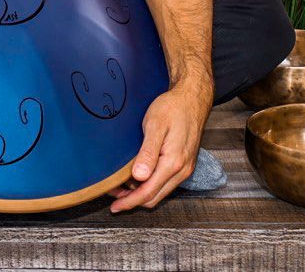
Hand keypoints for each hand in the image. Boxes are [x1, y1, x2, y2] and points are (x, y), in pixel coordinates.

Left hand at [109, 81, 211, 212]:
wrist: (192, 99)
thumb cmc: (172, 108)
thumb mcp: (155, 126)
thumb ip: (147, 152)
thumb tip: (138, 176)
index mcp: (173, 163)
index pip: (148, 192)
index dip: (130, 202)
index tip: (114, 207)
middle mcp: (181, 170)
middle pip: (154, 197)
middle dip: (133, 200)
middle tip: (112, 195)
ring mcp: (184, 168)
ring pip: (160, 191)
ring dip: (141, 193)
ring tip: (120, 186)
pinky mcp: (184, 163)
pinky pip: (165, 182)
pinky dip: (150, 185)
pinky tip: (137, 176)